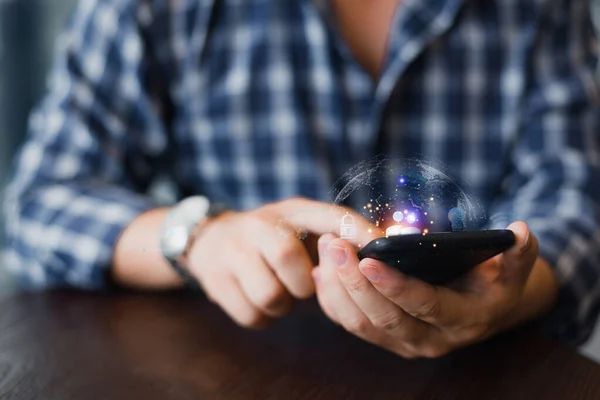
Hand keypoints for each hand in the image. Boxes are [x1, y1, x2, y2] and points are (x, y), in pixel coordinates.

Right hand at [186, 197, 376, 327]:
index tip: (381, 248)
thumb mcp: (299, 225)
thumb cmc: (270, 238)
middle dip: (302, 283)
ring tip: (279, 291)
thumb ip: (337, 235)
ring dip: (283, 305)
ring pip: (271, 296)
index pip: (330, 216)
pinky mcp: (216, 280)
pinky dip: (263, 317)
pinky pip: (253, 316)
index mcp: (290, 210)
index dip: (357, 232)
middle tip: (300, 283)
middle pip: (288, 258)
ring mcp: (233, 251)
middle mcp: (259, 225)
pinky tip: (259, 299)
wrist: (210, 240)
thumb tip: (385, 247)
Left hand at [313, 222, 541, 357]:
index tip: (367, 259)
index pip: (424, 306)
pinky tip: (321, 271)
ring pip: (360, 324)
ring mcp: (404, 343)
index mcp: (461, 321)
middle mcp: (430, 340)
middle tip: (333, 244)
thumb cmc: (493, 282)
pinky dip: (331, 300)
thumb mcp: (512, 269)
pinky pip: (350, 325)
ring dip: (337, 288)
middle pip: (384, 318)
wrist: (481, 309)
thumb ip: (517, 253)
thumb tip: (523, 231)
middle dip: (354, 282)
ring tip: (325, 249)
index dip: (395, 285)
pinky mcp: (384, 338)